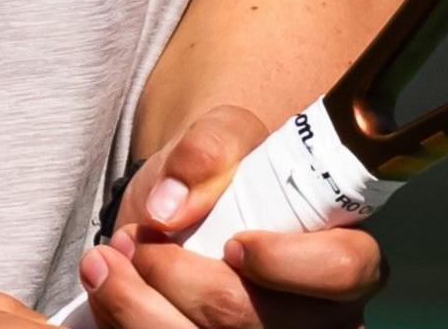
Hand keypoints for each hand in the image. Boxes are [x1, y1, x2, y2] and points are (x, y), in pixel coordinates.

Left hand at [75, 105, 382, 326]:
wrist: (179, 213)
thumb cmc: (220, 179)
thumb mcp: (220, 137)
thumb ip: (206, 148)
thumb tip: (170, 206)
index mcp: (341, 256)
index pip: (341, 272)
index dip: (284, 263)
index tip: (233, 242)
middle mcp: (315, 318)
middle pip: (243, 319)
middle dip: (172, 274)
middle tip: (136, 237)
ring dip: (133, 302)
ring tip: (106, 261)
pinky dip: (121, 320)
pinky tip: (108, 289)